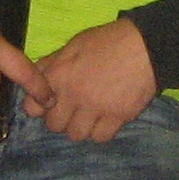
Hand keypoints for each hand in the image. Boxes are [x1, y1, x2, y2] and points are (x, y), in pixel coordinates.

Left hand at [35, 17, 157, 143]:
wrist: (147, 46)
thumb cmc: (108, 41)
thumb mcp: (74, 45)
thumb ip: (52, 64)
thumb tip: (37, 79)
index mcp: (59, 74)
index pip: (31, 108)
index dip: (40, 106)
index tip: (52, 103)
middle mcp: (73, 94)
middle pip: (54, 125)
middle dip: (62, 118)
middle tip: (75, 108)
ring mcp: (95, 108)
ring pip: (76, 135)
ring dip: (82, 127)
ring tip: (91, 114)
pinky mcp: (117, 118)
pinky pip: (100, 138)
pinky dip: (102, 131)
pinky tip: (106, 118)